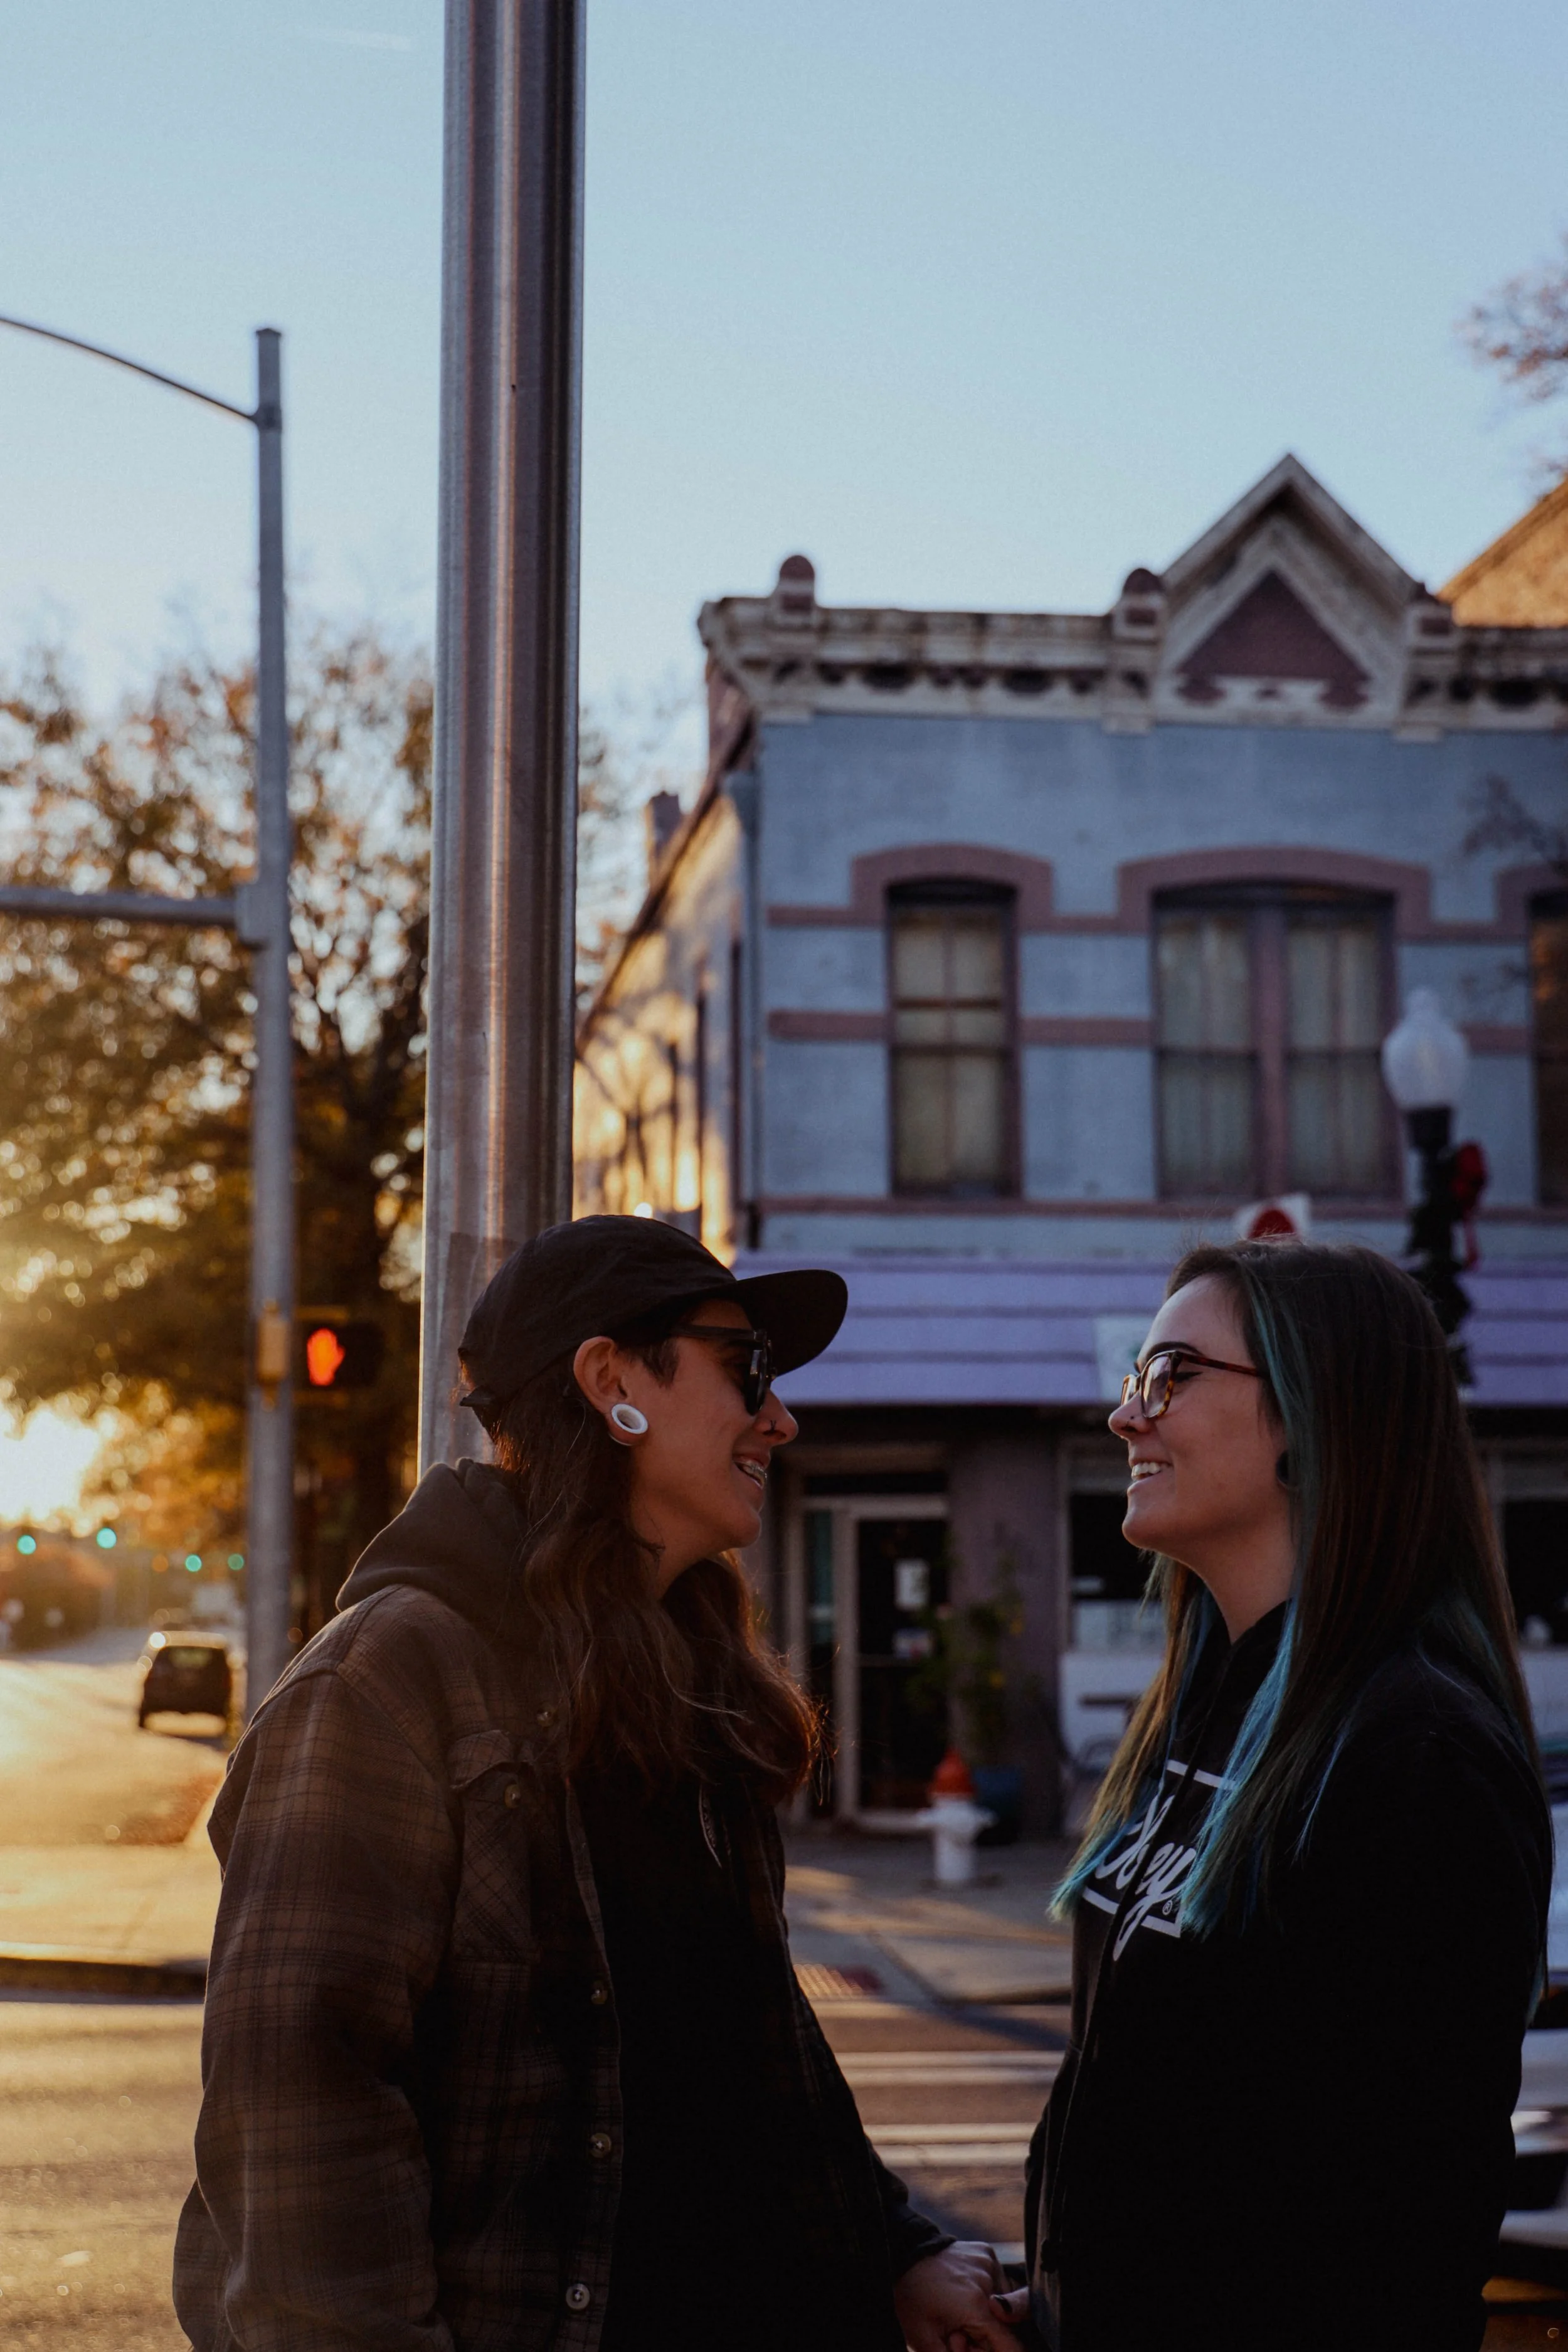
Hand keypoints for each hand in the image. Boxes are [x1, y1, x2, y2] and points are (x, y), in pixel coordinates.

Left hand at [894, 2241, 1020, 2350]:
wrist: (904, 2256)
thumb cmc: (912, 2298)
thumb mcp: (925, 2340)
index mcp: (977, 2306)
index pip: (1011, 2345)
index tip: (971, 2345)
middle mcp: (989, 2281)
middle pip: (1004, 2327)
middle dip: (983, 2337)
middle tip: (956, 2332)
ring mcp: (989, 2263)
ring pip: (1003, 2307)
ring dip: (987, 2317)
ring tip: (958, 2310)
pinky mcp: (987, 2253)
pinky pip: (998, 2284)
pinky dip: (986, 2296)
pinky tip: (963, 2293)